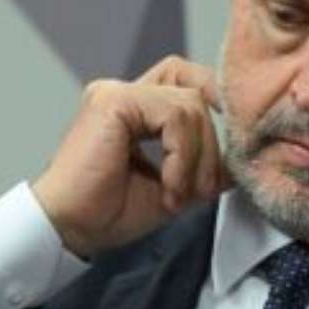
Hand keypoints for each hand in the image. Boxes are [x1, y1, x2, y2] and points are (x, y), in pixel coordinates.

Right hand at [32, 57, 228, 256]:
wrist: (70, 229)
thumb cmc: (110, 213)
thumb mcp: (174, 187)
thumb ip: (202, 167)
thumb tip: (238, 160)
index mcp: (134, 109)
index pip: (184, 79)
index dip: (214, 95)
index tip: (233, 135)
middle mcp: (123, 93)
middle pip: (194, 91)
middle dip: (211, 145)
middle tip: (202, 191)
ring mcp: (117, 93)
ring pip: (189, 105)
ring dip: (196, 157)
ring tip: (178, 194)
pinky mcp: (114, 101)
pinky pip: (174, 116)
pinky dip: (181, 155)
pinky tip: (168, 185)